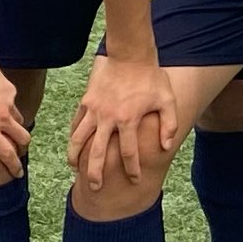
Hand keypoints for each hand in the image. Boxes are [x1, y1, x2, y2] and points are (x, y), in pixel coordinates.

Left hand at [0, 53, 28, 180]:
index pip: (7, 153)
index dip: (14, 166)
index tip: (18, 174)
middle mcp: (2, 117)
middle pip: (23, 137)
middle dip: (23, 148)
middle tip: (19, 152)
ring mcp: (7, 100)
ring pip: (19, 118)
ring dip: (17, 127)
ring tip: (9, 129)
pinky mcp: (7, 86)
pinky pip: (13, 101)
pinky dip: (9, 107)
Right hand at [68, 57, 182, 193]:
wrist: (130, 54)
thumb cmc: (151, 77)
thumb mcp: (167, 100)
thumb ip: (169, 125)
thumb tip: (165, 147)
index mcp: (128, 120)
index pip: (129, 153)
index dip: (132, 169)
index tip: (135, 180)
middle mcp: (108, 118)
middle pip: (98, 153)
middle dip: (96, 173)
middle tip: (95, 187)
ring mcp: (94, 109)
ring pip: (79, 139)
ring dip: (76, 156)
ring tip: (75, 169)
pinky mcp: (86, 101)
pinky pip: (76, 123)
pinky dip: (74, 136)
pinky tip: (74, 145)